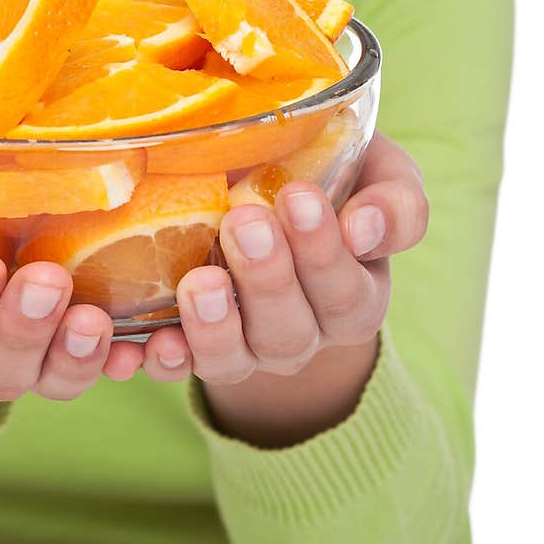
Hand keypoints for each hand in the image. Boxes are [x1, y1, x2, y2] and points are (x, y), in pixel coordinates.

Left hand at [138, 132, 427, 431]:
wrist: (262, 187)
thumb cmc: (325, 175)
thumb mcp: (375, 175)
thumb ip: (393, 203)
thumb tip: (365, 227)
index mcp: (354, 295)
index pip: (347, 292)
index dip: (324, 251)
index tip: (298, 196)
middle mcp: (302, 333)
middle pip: (290, 330)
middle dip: (267, 278)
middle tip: (244, 221)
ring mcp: (244, 346)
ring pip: (235, 359)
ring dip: (216, 326)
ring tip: (200, 281)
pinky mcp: (190, 346)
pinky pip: (177, 367)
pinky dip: (164, 358)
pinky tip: (150, 341)